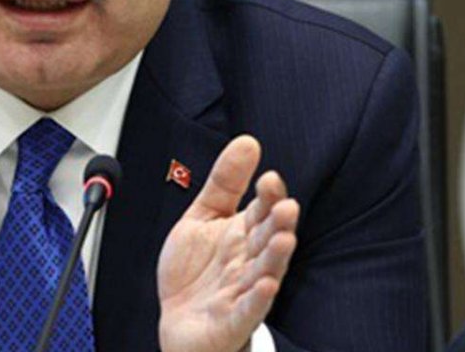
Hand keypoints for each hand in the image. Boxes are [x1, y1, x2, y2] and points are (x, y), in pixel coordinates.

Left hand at [157, 136, 300, 351]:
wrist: (179, 322)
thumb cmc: (195, 272)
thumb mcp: (203, 217)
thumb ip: (224, 182)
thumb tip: (247, 142)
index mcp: (243, 234)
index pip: (262, 211)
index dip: (267, 196)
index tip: (269, 179)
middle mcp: (248, 261)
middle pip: (268, 240)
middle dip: (278, 224)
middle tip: (285, 207)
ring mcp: (244, 290)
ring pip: (265, 272)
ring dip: (275, 257)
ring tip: (283, 240)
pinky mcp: (234, 319)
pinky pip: (248, 308)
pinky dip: (257, 298)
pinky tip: (265, 285)